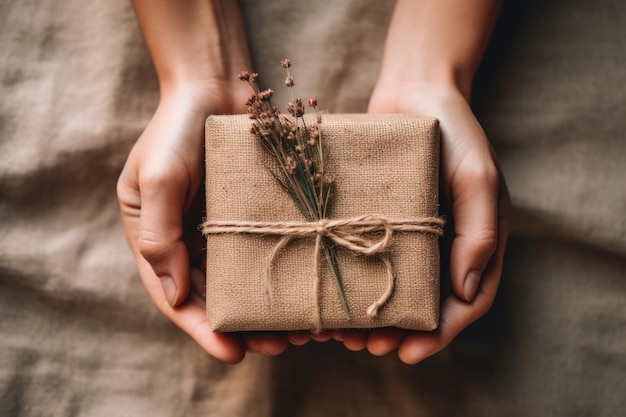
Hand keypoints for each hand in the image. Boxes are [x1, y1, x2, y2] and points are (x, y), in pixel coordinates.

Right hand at [117, 82, 288, 362]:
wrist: (213, 84)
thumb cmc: (177, 128)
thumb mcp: (157, 179)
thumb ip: (159, 236)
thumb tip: (177, 296)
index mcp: (154, 237)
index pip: (174, 296)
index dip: (201, 328)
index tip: (232, 353)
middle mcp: (186, 239)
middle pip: (211, 296)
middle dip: (241, 326)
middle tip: (275, 346)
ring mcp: (219, 227)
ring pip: (241, 279)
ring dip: (266, 306)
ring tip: (297, 328)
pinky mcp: (249, 213)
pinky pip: (264, 249)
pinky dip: (281, 272)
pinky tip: (305, 287)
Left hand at [339, 81, 510, 363]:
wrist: (415, 90)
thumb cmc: (453, 130)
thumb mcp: (476, 177)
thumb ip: (480, 233)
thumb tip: (466, 294)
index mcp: (474, 242)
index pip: (467, 302)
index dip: (441, 333)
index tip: (409, 353)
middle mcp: (442, 246)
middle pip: (426, 304)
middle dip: (398, 332)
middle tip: (368, 347)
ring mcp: (408, 235)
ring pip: (392, 289)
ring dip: (370, 317)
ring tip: (343, 335)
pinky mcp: (376, 220)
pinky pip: (365, 259)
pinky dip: (351, 283)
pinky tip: (329, 296)